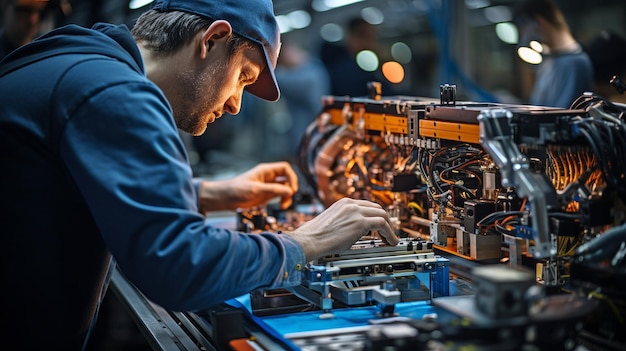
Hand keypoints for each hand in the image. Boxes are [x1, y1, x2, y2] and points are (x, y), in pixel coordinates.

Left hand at [198, 162, 297, 211]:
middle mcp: (268, 177)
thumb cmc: (236, 190)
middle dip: (290, 188)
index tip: (292, 188)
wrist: (225, 199)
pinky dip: (283, 200)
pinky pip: (280, 195)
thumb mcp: (256, 189)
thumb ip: (273, 190)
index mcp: (265, 171)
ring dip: (287, 196)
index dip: (291, 176)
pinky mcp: (266, 195)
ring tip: (284, 205)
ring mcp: (268, 186)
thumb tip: (289, 191)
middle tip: (288, 197)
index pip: (285, 168)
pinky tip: (281, 206)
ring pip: (285, 188)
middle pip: (287, 178)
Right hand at [285, 197, 399, 261]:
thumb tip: (355, 232)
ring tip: (391, 239)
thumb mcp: (332, 223)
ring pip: (382, 214)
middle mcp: (350, 204)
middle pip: (377, 208)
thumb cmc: (315, 236)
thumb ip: (345, 222)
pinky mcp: (360, 222)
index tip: (379, 225)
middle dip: (385, 220)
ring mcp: (356, 212)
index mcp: (343, 203)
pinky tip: (390, 241)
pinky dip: (389, 233)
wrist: (309, 240)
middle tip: (388, 232)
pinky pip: (382, 224)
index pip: (366, 205)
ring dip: (389, 228)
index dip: (375, 216)